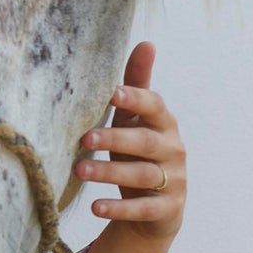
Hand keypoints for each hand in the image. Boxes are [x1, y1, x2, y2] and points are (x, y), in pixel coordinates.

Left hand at [75, 41, 185, 242]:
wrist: (156, 208)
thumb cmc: (138, 152)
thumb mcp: (135, 120)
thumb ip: (137, 86)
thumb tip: (147, 43)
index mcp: (163, 123)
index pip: (154, 106)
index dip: (135, 99)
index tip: (111, 94)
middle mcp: (173, 149)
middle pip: (145, 142)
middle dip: (115, 139)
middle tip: (84, 138)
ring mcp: (173, 180)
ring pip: (142, 175)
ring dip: (110, 173)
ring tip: (79, 170)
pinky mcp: (167, 208)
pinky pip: (143, 209)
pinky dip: (119, 209)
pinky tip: (95, 207)